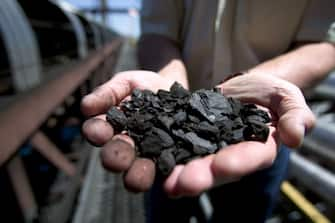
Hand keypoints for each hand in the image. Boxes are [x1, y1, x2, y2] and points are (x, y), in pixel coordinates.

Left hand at [81, 71, 314, 196]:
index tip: (219, 168)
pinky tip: (117, 138)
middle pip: (202, 169)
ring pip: (170, 156)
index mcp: (247, 150)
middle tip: (172, 184)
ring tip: (131, 166)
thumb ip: (294, 114)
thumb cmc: (263, 93)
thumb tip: (295, 136)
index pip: (243, 160)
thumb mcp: (285, 96)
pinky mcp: (169, 130)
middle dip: (188, 176)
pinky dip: (134, 136)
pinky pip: (151, 135)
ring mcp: (190, 144)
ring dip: (151, 163)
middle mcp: (215, 155)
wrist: (236, 88)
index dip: (231, 166)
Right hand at [81, 71, 174, 191]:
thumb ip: (108, 92)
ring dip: (140, 174)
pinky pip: (172, 171)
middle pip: (118, 158)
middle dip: (117, 159)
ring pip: (141, 172)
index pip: (99, 133)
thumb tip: (86, 106)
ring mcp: (151, 157)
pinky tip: (176, 173)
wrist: (177, 89)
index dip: (96, 132)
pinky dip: (173, 175)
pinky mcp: (173, 162)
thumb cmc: (147, 86)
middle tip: (120, 159)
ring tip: (146, 170)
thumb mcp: (126, 83)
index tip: (99, 130)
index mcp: (113, 130)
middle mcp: (129, 148)